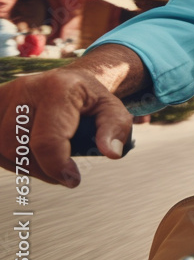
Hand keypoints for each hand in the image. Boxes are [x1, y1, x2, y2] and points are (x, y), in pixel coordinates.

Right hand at [0, 68, 132, 186]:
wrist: (69, 79)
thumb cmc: (91, 100)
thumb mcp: (112, 110)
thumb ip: (116, 129)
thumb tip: (112, 153)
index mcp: (58, 89)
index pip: (47, 140)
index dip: (56, 167)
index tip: (72, 180)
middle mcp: (26, 88)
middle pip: (18, 148)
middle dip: (41, 169)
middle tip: (64, 174)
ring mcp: (5, 96)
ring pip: (2, 148)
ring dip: (25, 166)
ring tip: (50, 164)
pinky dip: (11, 158)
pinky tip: (31, 157)